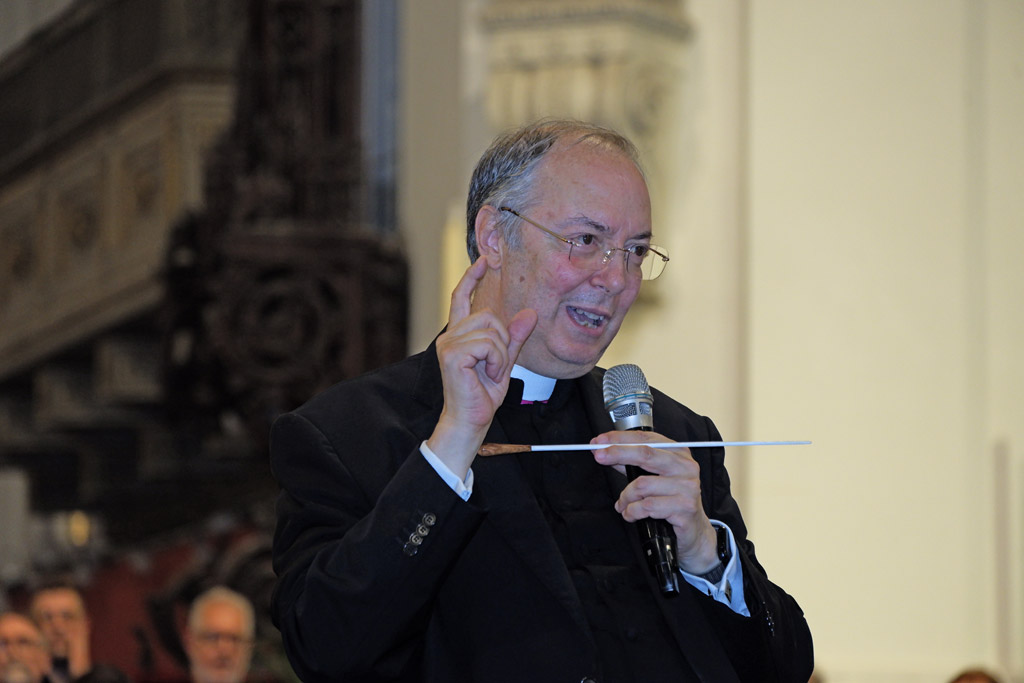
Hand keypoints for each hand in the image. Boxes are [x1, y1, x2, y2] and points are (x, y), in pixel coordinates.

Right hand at [427, 258, 536, 477]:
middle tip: (497, 365)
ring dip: (501, 354)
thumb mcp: (505, 361)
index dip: (472, 278)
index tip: (485, 260)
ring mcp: (448, 344)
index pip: (462, 298)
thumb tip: (530, 314)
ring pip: (490, 330)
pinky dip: (497, 360)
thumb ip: (514, 338)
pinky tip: (489, 374)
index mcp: (459, 335)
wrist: (471, 420)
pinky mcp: (451, 355)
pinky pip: (488, 344)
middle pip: (488, 314)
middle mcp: (450, 336)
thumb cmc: (482, 395)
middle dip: (503, 339)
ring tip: (492, 372)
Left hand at [591, 430, 719, 573]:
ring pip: (642, 484)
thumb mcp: (653, 478)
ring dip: (625, 497)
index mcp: (679, 453)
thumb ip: (632, 464)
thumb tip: (605, 451)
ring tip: (622, 505)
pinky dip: (632, 511)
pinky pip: (647, 506)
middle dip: (617, 453)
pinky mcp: (685, 508)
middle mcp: (686, 467)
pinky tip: (631, 514)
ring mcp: (688, 487)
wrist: (694, 532)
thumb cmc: (671, 502)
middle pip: (645, 453)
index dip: (620, 438)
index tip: (600, 441)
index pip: (647, 438)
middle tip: (598, 457)